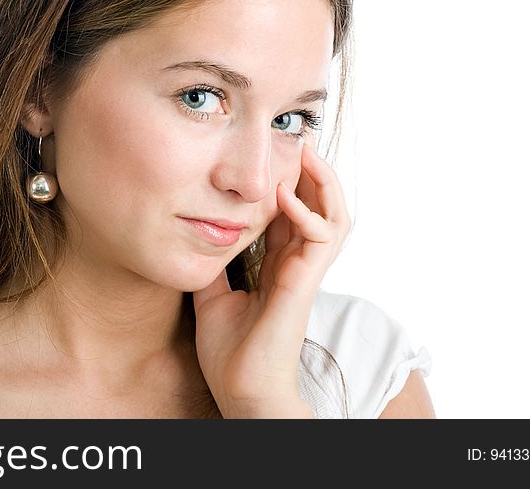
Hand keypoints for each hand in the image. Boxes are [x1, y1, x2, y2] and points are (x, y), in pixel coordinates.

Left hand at [192, 137, 351, 417]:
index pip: (291, 212)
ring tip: (307, 153)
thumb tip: (196, 235)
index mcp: (277, 264)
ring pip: (334, 216)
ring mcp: (305, 272)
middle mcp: (297, 263)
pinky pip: (320, 239)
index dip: (288, 181)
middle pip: (320, 206)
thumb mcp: (212, 294)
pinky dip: (306, 214)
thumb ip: (213, 264)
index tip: (275, 152)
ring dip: (323, 183)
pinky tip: (285, 197)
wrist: (241, 388)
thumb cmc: (231, 350)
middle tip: (299, 140)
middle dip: (314, 172)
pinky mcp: (305, 283)